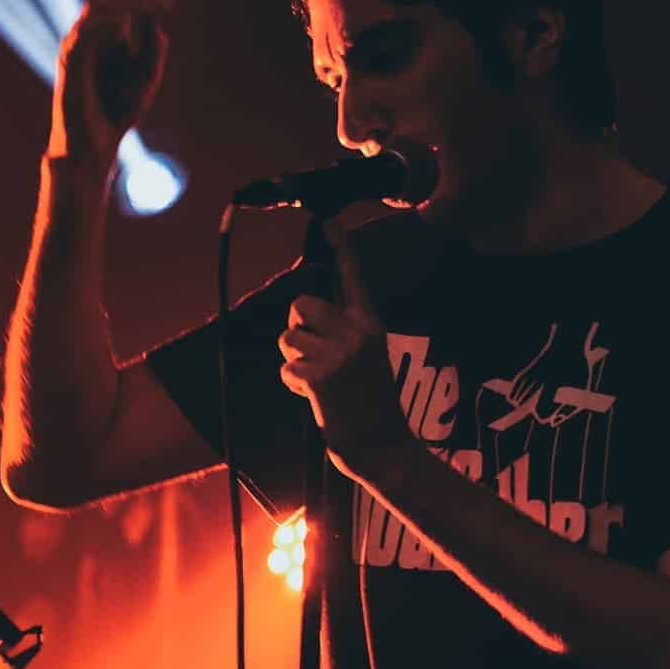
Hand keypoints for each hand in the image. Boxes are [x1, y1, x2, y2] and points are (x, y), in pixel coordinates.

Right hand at [48, 0, 170, 176]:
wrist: (94, 146)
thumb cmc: (117, 116)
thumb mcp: (146, 81)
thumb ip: (152, 55)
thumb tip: (158, 29)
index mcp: (100, 40)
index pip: (116, 3)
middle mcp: (85, 40)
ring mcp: (75, 50)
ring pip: (95, 10)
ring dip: (126, 4)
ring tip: (154, 5)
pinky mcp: (70, 65)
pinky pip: (85, 35)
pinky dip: (106, 25)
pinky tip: (128, 24)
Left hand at [278, 235, 412, 480]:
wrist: (383, 445)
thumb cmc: (369, 400)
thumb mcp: (367, 355)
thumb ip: (344, 330)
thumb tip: (306, 313)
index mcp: (371, 323)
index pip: (354, 277)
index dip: (342, 247)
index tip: (331, 223)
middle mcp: (357, 332)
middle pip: (301, 306)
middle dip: (297, 328)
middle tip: (314, 352)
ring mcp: (339, 353)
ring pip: (289, 337)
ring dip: (294, 359)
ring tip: (318, 377)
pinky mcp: (321, 376)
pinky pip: (287, 367)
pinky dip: (294, 383)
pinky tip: (315, 395)